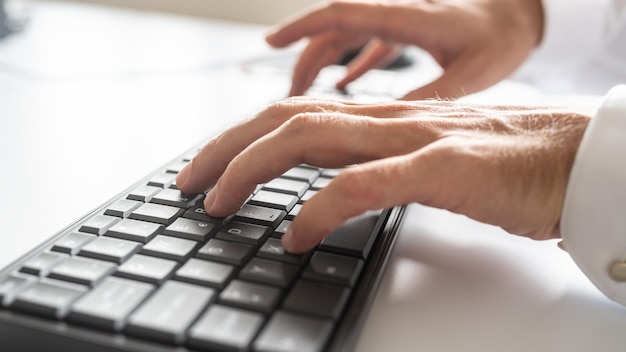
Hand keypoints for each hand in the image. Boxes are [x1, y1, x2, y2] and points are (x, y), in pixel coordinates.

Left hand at [176, 97, 589, 252]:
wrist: (580, 157)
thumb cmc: (509, 164)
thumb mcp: (426, 159)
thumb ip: (379, 164)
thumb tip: (330, 188)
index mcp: (383, 120)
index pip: (293, 115)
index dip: (241, 137)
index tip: (208, 168)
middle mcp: (388, 121)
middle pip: (284, 119)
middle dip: (225, 148)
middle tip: (189, 185)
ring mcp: (414, 139)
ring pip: (310, 138)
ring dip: (252, 169)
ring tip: (217, 204)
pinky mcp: (443, 169)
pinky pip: (364, 183)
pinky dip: (320, 209)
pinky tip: (294, 235)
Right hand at [266, 0, 543, 98]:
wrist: (522, 13)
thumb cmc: (501, 36)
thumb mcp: (471, 73)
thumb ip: (432, 95)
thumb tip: (396, 126)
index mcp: (405, 17)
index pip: (341, 14)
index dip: (303, 27)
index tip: (272, 41)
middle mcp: (393, 13)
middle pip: (332, 31)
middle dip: (301, 57)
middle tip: (287, 93)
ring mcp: (395, 21)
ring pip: (343, 37)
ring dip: (319, 62)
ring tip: (302, 95)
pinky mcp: (402, 31)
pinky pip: (362, 44)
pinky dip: (345, 64)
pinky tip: (340, 85)